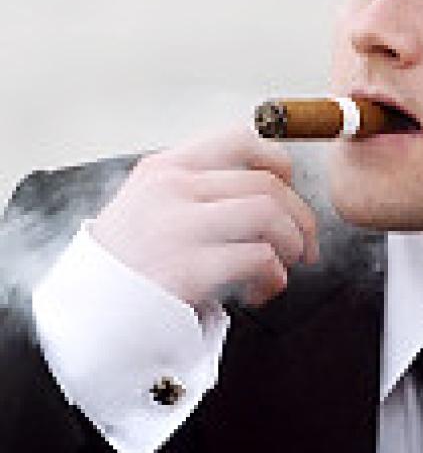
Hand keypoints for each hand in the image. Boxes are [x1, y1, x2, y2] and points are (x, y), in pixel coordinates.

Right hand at [90, 128, 319, 310]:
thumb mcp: (152, 208)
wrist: (89, 313)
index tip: (289, 190)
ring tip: (284, 266)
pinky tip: (257, 292)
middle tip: (304, 246)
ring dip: (292, 243)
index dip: (279, 162)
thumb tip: (270, 196)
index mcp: (165, 168)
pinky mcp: (188, 268)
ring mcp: (178, 226)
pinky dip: (273, 277)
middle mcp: (171, 189)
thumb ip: (199, 194)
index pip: (241, 139)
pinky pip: (260, 259)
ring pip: (269, 214)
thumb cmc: (130, 266)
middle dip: (300, 217)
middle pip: (266, 183)